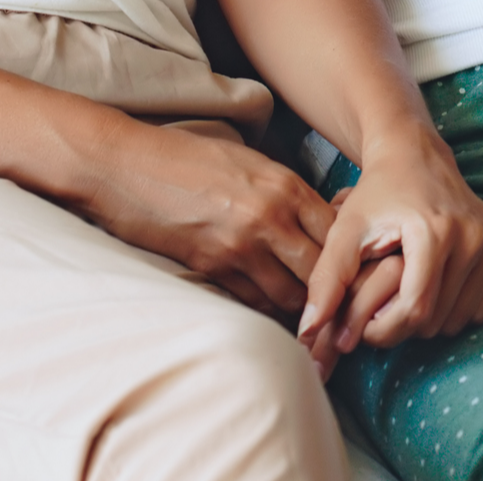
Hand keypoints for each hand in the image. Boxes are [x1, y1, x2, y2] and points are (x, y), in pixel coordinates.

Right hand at [76, 117, 335, 319]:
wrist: (126, 165)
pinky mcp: (211, 267)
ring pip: (292, 295)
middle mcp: (270, 217)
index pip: (339, 232)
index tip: (355, 273)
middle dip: (334, 293)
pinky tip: (275, 317)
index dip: (351, 256)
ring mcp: (240, 245)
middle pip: (323, 270)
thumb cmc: (187, 159)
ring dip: (303, 310)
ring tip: (314, 324)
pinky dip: (268, 312)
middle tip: (342, 311)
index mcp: (284, 185)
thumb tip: (321, 224)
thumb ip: (286, 194)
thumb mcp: (249, 163)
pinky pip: (255, 302)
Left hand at [297, 136, 482, 352]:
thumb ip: (326, 281)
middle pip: (436, 319)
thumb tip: (306, 333)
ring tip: (404, 293)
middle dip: (402, 325)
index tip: (364, 324)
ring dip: (428, 319)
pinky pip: (480, 309)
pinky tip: (434, 285)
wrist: (417, 156)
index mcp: (434, 232)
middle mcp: (474, 238)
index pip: (414, 311)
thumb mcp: (345, 230)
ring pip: (459, 319)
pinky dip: (454, 309)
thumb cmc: (376, 195)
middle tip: (382, 306)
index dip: (384, 329)